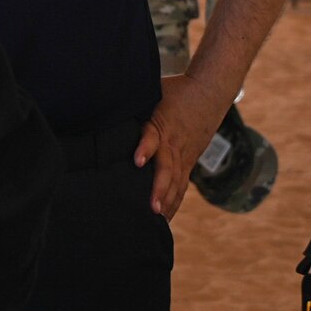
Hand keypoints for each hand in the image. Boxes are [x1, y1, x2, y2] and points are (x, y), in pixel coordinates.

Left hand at [134, 73, 224, 219]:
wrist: (208, 92)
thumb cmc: (174, 91)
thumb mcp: (152, 92)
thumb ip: (132, 103)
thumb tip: (102, 102)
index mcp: (161, 124)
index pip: (152, 137)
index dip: (145, 148)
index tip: (137, 161)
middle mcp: (173, 143)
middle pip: (167, 168)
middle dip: (160, 188)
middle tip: (152, 207)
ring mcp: (183, 155)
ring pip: (176, 180)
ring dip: (167, 199)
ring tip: (158, 219)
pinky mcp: (188, 161)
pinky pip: (181, 184)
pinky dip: (174, 201)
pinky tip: (165, 217)